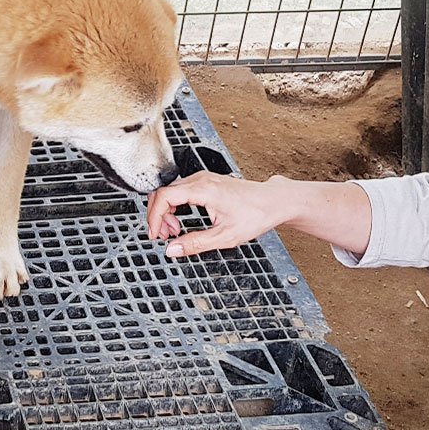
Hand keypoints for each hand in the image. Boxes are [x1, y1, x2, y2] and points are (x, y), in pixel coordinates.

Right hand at [146, 172, 296, 256]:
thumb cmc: (256, 214)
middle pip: (163, 193)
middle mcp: (200, 180)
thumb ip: (195, 244)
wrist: (274, 201)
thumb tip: (172, 250)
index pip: (163, 197)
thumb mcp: (224, 236)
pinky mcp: (206, 182)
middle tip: (163, 236)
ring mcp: (203, 179)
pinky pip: (180, 191)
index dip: (154, 217)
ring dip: (167, 212)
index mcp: (203, 189)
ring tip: (175, 231)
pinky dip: (175, 207)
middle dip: (158, 216)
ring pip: (170, 192)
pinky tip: (182, 221)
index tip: (154, 234)